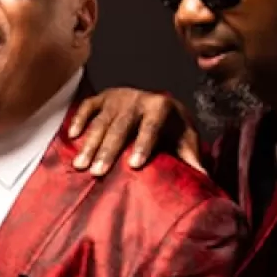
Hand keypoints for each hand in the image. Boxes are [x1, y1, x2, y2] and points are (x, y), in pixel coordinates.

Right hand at [66, 86, 201, 175]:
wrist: (159, 102)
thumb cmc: (172, 128)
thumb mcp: (185, 140)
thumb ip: (191, 157)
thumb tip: (204, 180)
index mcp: (161, 106)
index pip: (151, 127)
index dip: (143, 145)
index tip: (134, 165)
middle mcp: (137, 99)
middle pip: (121, 127)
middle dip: (108, 150)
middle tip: (98, 172)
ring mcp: (117, 97)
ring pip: (101, 121)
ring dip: (90, 144)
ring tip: (81, 165)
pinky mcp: (102, 97)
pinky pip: (87, 106)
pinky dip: (79, 120)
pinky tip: (72, 136)